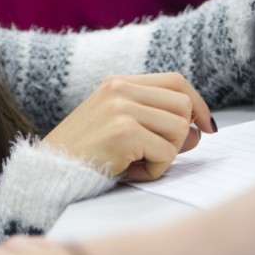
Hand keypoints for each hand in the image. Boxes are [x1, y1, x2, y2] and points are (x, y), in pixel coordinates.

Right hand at [43, 72, 213, 180]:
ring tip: (138, 164)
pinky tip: (130, 171)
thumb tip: (200, 131)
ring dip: (167, 154)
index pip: (175, 81)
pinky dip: (155, 169)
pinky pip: (166, 153)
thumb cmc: (84, 155)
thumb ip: (158, 124)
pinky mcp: (124, 132)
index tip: (206, 125)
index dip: (198, 103)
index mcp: (117, 83)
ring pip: (180, 128)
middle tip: (160, 155)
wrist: (48, 173)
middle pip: (183, 104)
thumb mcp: (120, 130)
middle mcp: (119, 89)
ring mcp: (121, 108)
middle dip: (181, 135)